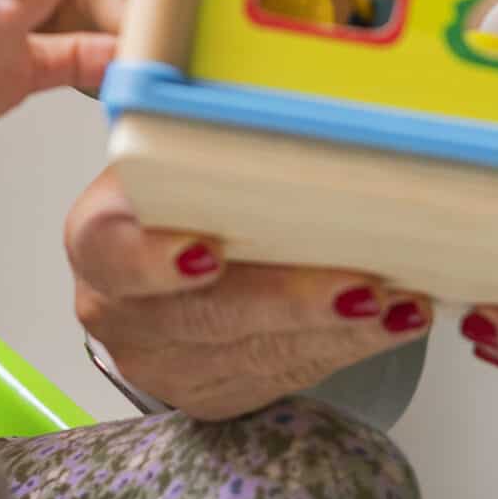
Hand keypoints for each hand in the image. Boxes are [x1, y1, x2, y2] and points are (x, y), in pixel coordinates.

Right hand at [64, 166, 431, 419]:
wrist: (165, 250)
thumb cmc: (181, 191)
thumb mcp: (176, 151)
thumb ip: (212, 139)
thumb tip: (306, 105)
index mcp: (100, 235)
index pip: (113, 252)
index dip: (156, 260)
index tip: (210, 253)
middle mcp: (120, 307)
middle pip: (202, 316)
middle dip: (289, 303)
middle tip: (359, 287)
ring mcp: (163, 360)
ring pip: (255, 355)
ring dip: (337, 331)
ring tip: (397, 301)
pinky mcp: (211, 393)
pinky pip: (283, 376)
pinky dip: (346, 347)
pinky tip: (390, 321)